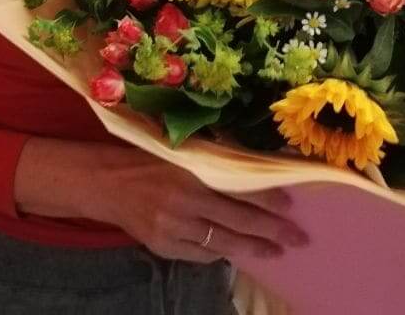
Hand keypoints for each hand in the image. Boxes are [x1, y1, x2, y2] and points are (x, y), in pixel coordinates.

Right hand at [14, 139, 308, 262]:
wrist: (106, 183)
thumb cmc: (147, 158)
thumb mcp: (181, 150)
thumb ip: (214, 156)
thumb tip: (254, 160)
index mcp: (191, 173)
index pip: (239, 189)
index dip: (267, 199)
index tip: (291, 205)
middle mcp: (184, 203)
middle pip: (238, 221)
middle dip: (271, 230)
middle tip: (298, 238)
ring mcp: (174, 229)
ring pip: (223, 242)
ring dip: (253, 247)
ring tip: (277, 250)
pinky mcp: (165, 247)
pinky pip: (201, 254)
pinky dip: (222, 252)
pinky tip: (239, 252)